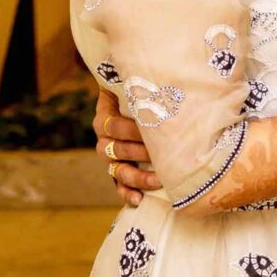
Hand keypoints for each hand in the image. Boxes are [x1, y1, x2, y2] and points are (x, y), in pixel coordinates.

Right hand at [93, 87, 159, 206]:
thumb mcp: (136, 87)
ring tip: (157, 181)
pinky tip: (139, 199)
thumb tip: (172, 77)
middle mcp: (104, 139)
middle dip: (140, 153)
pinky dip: (127, 194)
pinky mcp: (117, 172)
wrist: (133, 104)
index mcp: (104, 116)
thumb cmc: (141, 93)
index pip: (113, 125)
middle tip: (162, 155)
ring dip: (137, 177)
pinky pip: (118, 186)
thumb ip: (146, 86)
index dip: (131, 129)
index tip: (154, 130)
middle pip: (117, 149)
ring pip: (118, 171)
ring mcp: (110, 158)